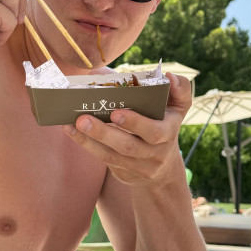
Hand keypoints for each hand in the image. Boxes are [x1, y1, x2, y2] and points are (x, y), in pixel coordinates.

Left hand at [63, 73, 191, 185]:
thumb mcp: (178, 107)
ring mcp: (140, 167)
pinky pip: (105, 161)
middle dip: (105, 133)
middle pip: (129, 146)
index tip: (115, 112)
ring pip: (113, 156)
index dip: (135, 123)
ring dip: (89, 141)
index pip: (155, 131)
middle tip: (83, 119)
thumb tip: (168, 75)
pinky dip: (88, 146)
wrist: (163, 168)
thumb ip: (178, 89)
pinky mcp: (125, 174)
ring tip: (71, 125)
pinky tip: (72, 132)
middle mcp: (156, 153)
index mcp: (169, 132)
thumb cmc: (165, 123)